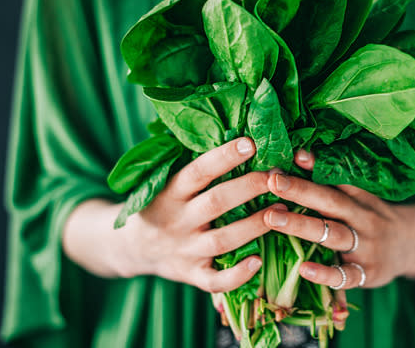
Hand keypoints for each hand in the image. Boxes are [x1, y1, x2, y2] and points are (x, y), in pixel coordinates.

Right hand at [111, 137, 282, 291]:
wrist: (132, 247)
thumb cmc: (163, 205)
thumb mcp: (167, 183)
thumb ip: (196, 168)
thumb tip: (238, 135)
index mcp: (169, 192)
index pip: (198, 171)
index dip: (224, 157)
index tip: (251, 142)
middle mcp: (177, 221)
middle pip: (216, 203)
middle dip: (249, 187)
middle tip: (277, 176)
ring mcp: (184, 250)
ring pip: (222, 240)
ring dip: (254, 226)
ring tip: (282, 210)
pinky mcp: (191, 275)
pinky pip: (215, 280)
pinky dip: (237, 275)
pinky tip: (259, 262)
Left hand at [262, 150, 414, 289]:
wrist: (412, 246)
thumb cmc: (371, 218)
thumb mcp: (358, 197)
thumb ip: (329, 180)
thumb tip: (298, 154)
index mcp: (359, 197)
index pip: (335, 179)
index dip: (312, 168)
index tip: (286, 159)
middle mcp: (363, 218)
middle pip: (331, 202)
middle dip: (300, 191)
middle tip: (272, 182)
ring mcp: (366, 247)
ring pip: (333, 235)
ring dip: (302, 226)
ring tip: (272, 218)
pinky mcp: (367, 274)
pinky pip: (345, 276)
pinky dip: (325, 274)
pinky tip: (303, 269)